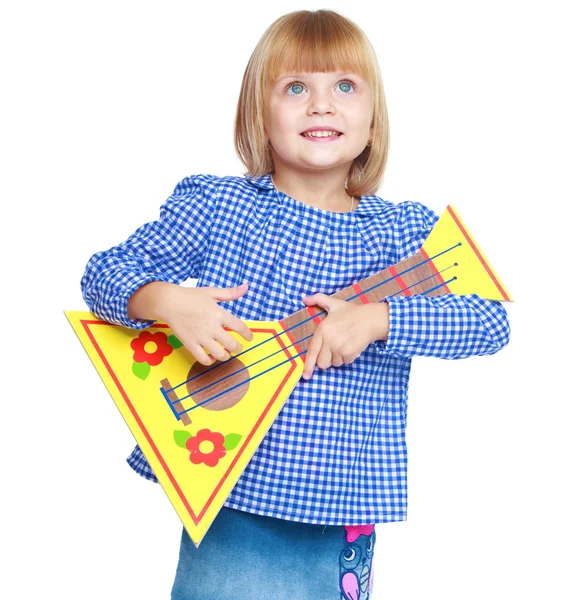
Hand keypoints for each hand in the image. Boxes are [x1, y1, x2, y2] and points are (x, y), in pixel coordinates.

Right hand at [128, 282, 252, 364]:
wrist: (168, 302)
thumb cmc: (190, 296)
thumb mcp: (212, 292)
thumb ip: (230, 293)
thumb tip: (246, 287)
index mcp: (219, 314)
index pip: (240, 327)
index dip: (248, 334)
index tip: (250, 338)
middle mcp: (212, 327)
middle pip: (232, 344)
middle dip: (238, 348)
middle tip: (238, 348)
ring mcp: (201, 337)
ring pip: (219, 354)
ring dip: (226, 356)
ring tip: (226, 354)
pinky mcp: (190, 344)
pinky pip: (203, 359)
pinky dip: (209, 361)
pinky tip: (211, 358)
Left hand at [301, 294, 388, 379]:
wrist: (371, 318)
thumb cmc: (352, 312)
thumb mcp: (333, 303)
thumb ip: (318, 299)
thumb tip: (304, 299)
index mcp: (322, 329)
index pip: (312, 351)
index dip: (308, 365)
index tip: (305, 375)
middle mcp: (329, 339)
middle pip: (322, 362)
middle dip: (327, 360)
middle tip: (334, 350)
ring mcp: (339, 347)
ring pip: (335, 363)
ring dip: (339, 357)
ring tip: (345, 344)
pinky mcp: (349, 352)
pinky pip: (346, 362)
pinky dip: (349, 357)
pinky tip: (352, 346)